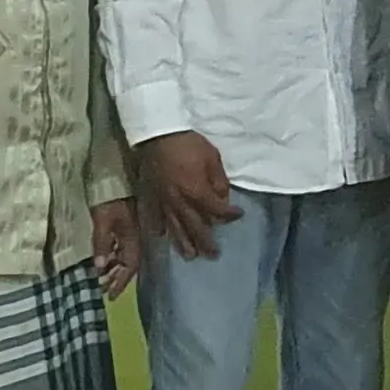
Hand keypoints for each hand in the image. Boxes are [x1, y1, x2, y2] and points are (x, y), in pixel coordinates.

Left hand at [90, 198, 139, 299]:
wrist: (112, 178)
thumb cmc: (108, 200)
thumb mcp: (103, 222)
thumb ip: (102, 244)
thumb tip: (99, 269)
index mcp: (132, 239)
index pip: (129, 267)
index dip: (121, 283)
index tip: (111, 297)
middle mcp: (133, 238)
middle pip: (127, 265)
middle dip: (116, 279)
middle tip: (102, 291)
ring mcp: (128, 232)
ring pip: (122, 257)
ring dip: (112, 270)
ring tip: (100, 280)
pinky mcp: (123, 226)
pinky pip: (118, 248)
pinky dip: (110, 258)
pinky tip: (102, 261)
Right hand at [135, 132, 236, 258]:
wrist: (157, 133)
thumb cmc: (188, 143)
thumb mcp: (212, 157)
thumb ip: (219, 181)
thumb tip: (222, 199)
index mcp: (196, 192)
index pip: (217, 211)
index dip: (230, 215)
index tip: (239, 215)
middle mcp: (179, 202)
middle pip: (195, 227)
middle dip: (206, 242)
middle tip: (214, 255)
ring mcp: (163, 201)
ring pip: (174, 228)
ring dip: (183, 243)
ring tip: (190, 256)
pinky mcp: (150, 196)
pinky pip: (154, 216)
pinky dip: (158, 228)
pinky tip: (161, 236)